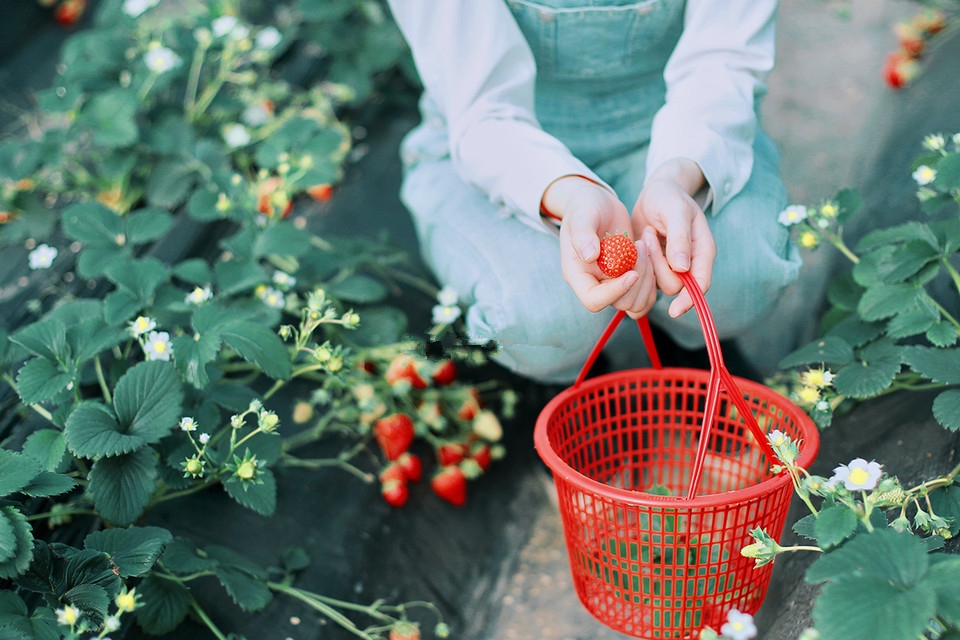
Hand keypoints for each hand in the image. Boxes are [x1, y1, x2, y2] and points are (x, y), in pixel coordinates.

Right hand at [541, 175, 656, 316]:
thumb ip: (582, 235)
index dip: (615, 292)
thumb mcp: (582, 215)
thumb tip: (589, 256)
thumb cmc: (584, 207)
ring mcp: (613, 284)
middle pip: (621, 303)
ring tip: (645, 247)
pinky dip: (654, 280)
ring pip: (637, 303)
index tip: (632, 272)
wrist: (597, 204)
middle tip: (641, 247)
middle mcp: (595, 284)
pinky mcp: (629, 279)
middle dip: (638, 279)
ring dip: (649, 278)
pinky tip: (651, 254)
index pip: (593, 300)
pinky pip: (646, 296)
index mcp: (578, 275)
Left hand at [631, 159, 715, 317]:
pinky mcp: (654, 266)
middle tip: (649, 235)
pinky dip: (638, 266)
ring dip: (647, 262)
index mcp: (703, 251)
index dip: (690, 299)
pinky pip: (646, 279)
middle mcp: (689, 263)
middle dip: (658, 264)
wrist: (655, 192)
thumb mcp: (676, 211)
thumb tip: (682, 268)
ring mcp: (671, 267)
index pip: (701, 284)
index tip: (674, 310)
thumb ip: (680, 238)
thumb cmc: (669, 197)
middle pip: (675, 286)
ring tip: (645, 234)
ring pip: (658, 283)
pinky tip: (636, 245)